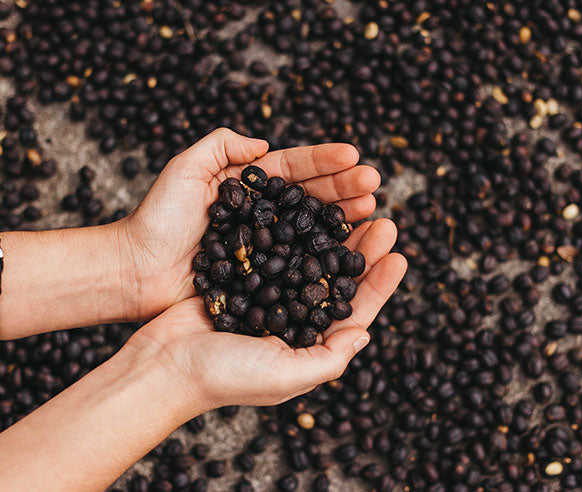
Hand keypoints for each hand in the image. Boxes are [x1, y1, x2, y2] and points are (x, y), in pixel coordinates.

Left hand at [119, 128, 381, 320]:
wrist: (136, 270)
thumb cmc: (157, 219)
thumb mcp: (185, 169)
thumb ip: (222, 146)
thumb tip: (263, 144)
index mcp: (248, 185)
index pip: (295, 168)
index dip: (325, 161)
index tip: (355, 156)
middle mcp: (263, 213)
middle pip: (312, 196)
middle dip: (345, 188)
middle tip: (375, 185)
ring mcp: (266, 245)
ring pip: (312, 227)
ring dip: (344, 219)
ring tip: (371, 212)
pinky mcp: (263, 275)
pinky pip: (299, 262)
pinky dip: (325, 255)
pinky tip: (349, 251)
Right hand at [123, 218, 405, 410]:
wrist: (162, 365)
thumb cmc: (224, 377)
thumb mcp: (285, 375)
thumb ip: (329, 358)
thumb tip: (366, 333)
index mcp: (309, 347)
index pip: (354, 312)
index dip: (379, 285)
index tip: (399, 256)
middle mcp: (294, 323)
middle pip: (337, 281)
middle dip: (363, 252)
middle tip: (384, 221)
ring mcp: (270, 300)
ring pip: (312, 261)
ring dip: (335, 237)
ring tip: (354, 211)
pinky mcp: (245, 281)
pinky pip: (279, 252)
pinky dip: (296, 233)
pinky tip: (308, 213)